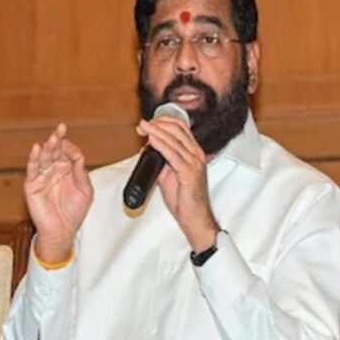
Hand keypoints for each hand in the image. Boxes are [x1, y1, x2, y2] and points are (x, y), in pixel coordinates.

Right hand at [24, 124, 92, 261]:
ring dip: (47, 146)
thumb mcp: (85, 190)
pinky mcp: (32, 184)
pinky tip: (36, 149)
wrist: (62, 230)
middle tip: (61, 128)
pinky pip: (32, 169)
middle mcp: (55, 170)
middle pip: (55, 151)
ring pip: (44, 157)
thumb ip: (81, 172)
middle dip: (58, 139)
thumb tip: (78, 155)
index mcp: (68, 170)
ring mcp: (43, 176)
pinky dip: (33, 159)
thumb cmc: (74, 212)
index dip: (71, 148)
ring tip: (52, 137)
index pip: (68, 152)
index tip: (75, 151)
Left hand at [137, 117, 218, 250]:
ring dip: (156, 131)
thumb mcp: (169, 175)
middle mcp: (196, 155)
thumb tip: (148, 150)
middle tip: (142, 125)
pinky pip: (173, 154)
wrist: (194, 217)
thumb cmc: (184, 199)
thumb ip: (161, 161)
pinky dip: (161, 145)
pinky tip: (152, 140)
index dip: (163, 121)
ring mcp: (194, 163)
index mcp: (194, 152)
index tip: (148, 124)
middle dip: (157, 124)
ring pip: (174, 139)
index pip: (180, 127)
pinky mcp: (189, 173)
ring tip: (144, 128)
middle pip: (177, 129)